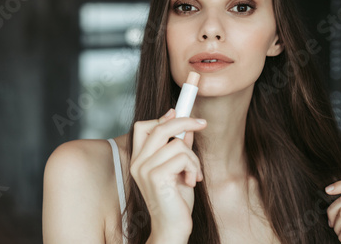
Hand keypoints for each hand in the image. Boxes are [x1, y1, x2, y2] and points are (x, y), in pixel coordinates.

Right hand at [130, 108, 205, 240]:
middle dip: (185, 121)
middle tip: (202, 123)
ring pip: (177, 143)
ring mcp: (144, 169)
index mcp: (139, 159)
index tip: (177, 112)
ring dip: (193, 158)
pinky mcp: (155, 176)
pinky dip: (193, 167)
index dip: (160, 117)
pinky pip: (182, 156)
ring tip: (193, 174)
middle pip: (160, 127)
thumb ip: (179, 148)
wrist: (172, 228)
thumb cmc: (175, 201)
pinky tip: (191, 181)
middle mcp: (138, 162)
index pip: (142, 127)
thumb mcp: (178, 169)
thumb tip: (187, 127)